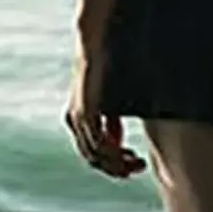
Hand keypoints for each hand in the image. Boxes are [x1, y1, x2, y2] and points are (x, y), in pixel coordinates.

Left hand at [65, 45, 145, 179]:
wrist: (95, 43)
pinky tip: (129, 152)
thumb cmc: (107, 65)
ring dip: (118, 163)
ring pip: (95, 154)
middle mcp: (74, 120)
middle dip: (117, 167)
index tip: (135, 162)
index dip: (113, 162)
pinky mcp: (85, 112)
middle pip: (92, 158)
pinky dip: (114, 153)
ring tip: (138, 163)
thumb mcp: (111, 100)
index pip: (92, 151)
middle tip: (139, 168)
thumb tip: (116, 142)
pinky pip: (98, 143)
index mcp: (78, 118)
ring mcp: (77, 118)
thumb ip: (111, 121)